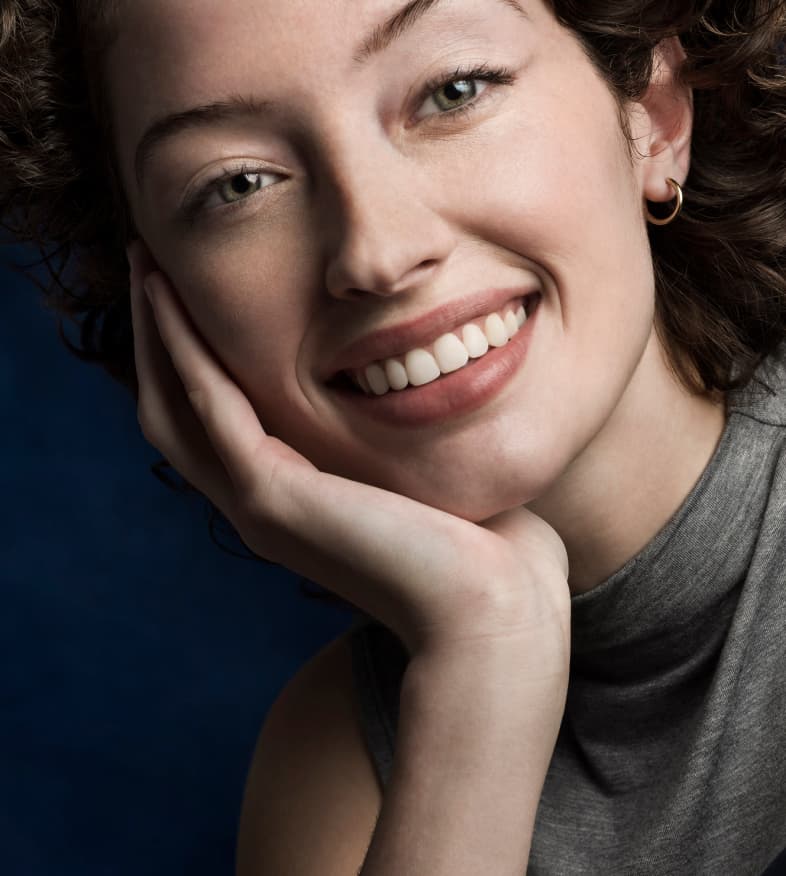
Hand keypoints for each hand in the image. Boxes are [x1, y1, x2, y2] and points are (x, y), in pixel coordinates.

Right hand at [127, 240, 571, 668]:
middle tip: (145, 264)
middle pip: (173, 412)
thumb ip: (389, 433)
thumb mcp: (414, 474)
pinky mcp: (273, 498)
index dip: (188, 358)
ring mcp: (257, 506)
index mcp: (287, 501)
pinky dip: (185, 351)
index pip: (211, 423)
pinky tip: (170, 298)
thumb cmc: (473, 543)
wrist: (489, 609)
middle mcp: (257, 505)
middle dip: (155, 338)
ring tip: (144, 264)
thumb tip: (418, 377)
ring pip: (173, 408)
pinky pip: (212, 408)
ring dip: (155, 334)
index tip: (189, 292)